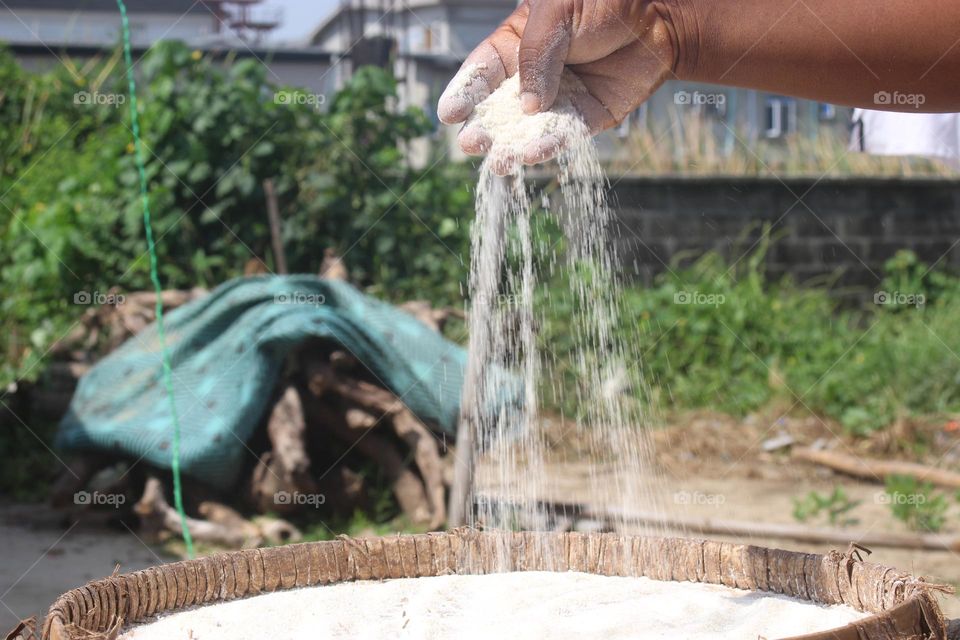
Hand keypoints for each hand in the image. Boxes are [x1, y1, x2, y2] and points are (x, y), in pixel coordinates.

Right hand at [437, 0, 681, 163]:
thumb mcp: (557, 12)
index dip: (465, 92)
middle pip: (500, 108)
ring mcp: (561, 98)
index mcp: (517, 42)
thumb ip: (537, 56)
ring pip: (529, 129)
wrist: (661, 11)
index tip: (449, 114)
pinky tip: (532, 155)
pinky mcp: (588, 116)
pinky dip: (549, 147)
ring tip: (497, 163)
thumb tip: (527, 106)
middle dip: (484, 127)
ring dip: (512, 147)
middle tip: (471, 144)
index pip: (483, 71)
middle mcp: (535, 75)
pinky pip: (565, 135)